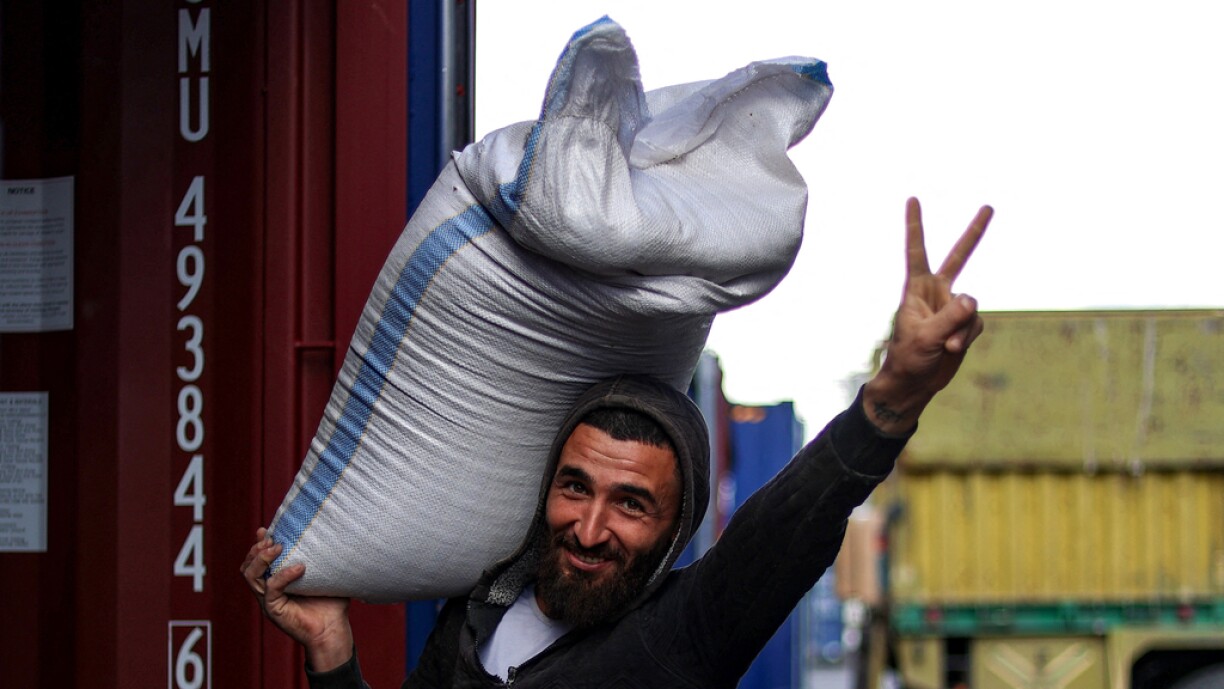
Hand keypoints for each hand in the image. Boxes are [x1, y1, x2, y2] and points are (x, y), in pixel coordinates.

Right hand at [241, 527, 353, 671]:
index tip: (266, 529)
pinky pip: (271, 589)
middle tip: (271, 540)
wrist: (334, 629)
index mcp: (276, 582)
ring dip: (262, 559)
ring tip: (278, 548)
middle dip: (256, 550)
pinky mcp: (274, 610)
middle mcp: (268, 591)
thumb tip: (329, 533)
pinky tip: (299, 568)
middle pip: (247, 567)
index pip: (256, 562)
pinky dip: (283, 576)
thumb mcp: (324, 575)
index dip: (258, 545)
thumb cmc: (331, 603)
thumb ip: (319, 557)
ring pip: (251, 576)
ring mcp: (269, 601)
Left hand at [863, 197, 992, 432]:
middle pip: (959, 257)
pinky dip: (968, 337)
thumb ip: (950, 317)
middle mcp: (937, 292)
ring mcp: (953, 307)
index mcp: (917, 289)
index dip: (915, 225)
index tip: (913, 199)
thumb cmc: (908, 357)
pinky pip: (976, 324)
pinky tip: (954, 349)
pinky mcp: (965, 324)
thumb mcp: (925, 337)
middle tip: (989, 207)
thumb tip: (973, 297)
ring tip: (947, 346)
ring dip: (963, 329)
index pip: (917, 251)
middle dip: (974, 234)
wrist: (914, 383)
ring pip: (973, 307)